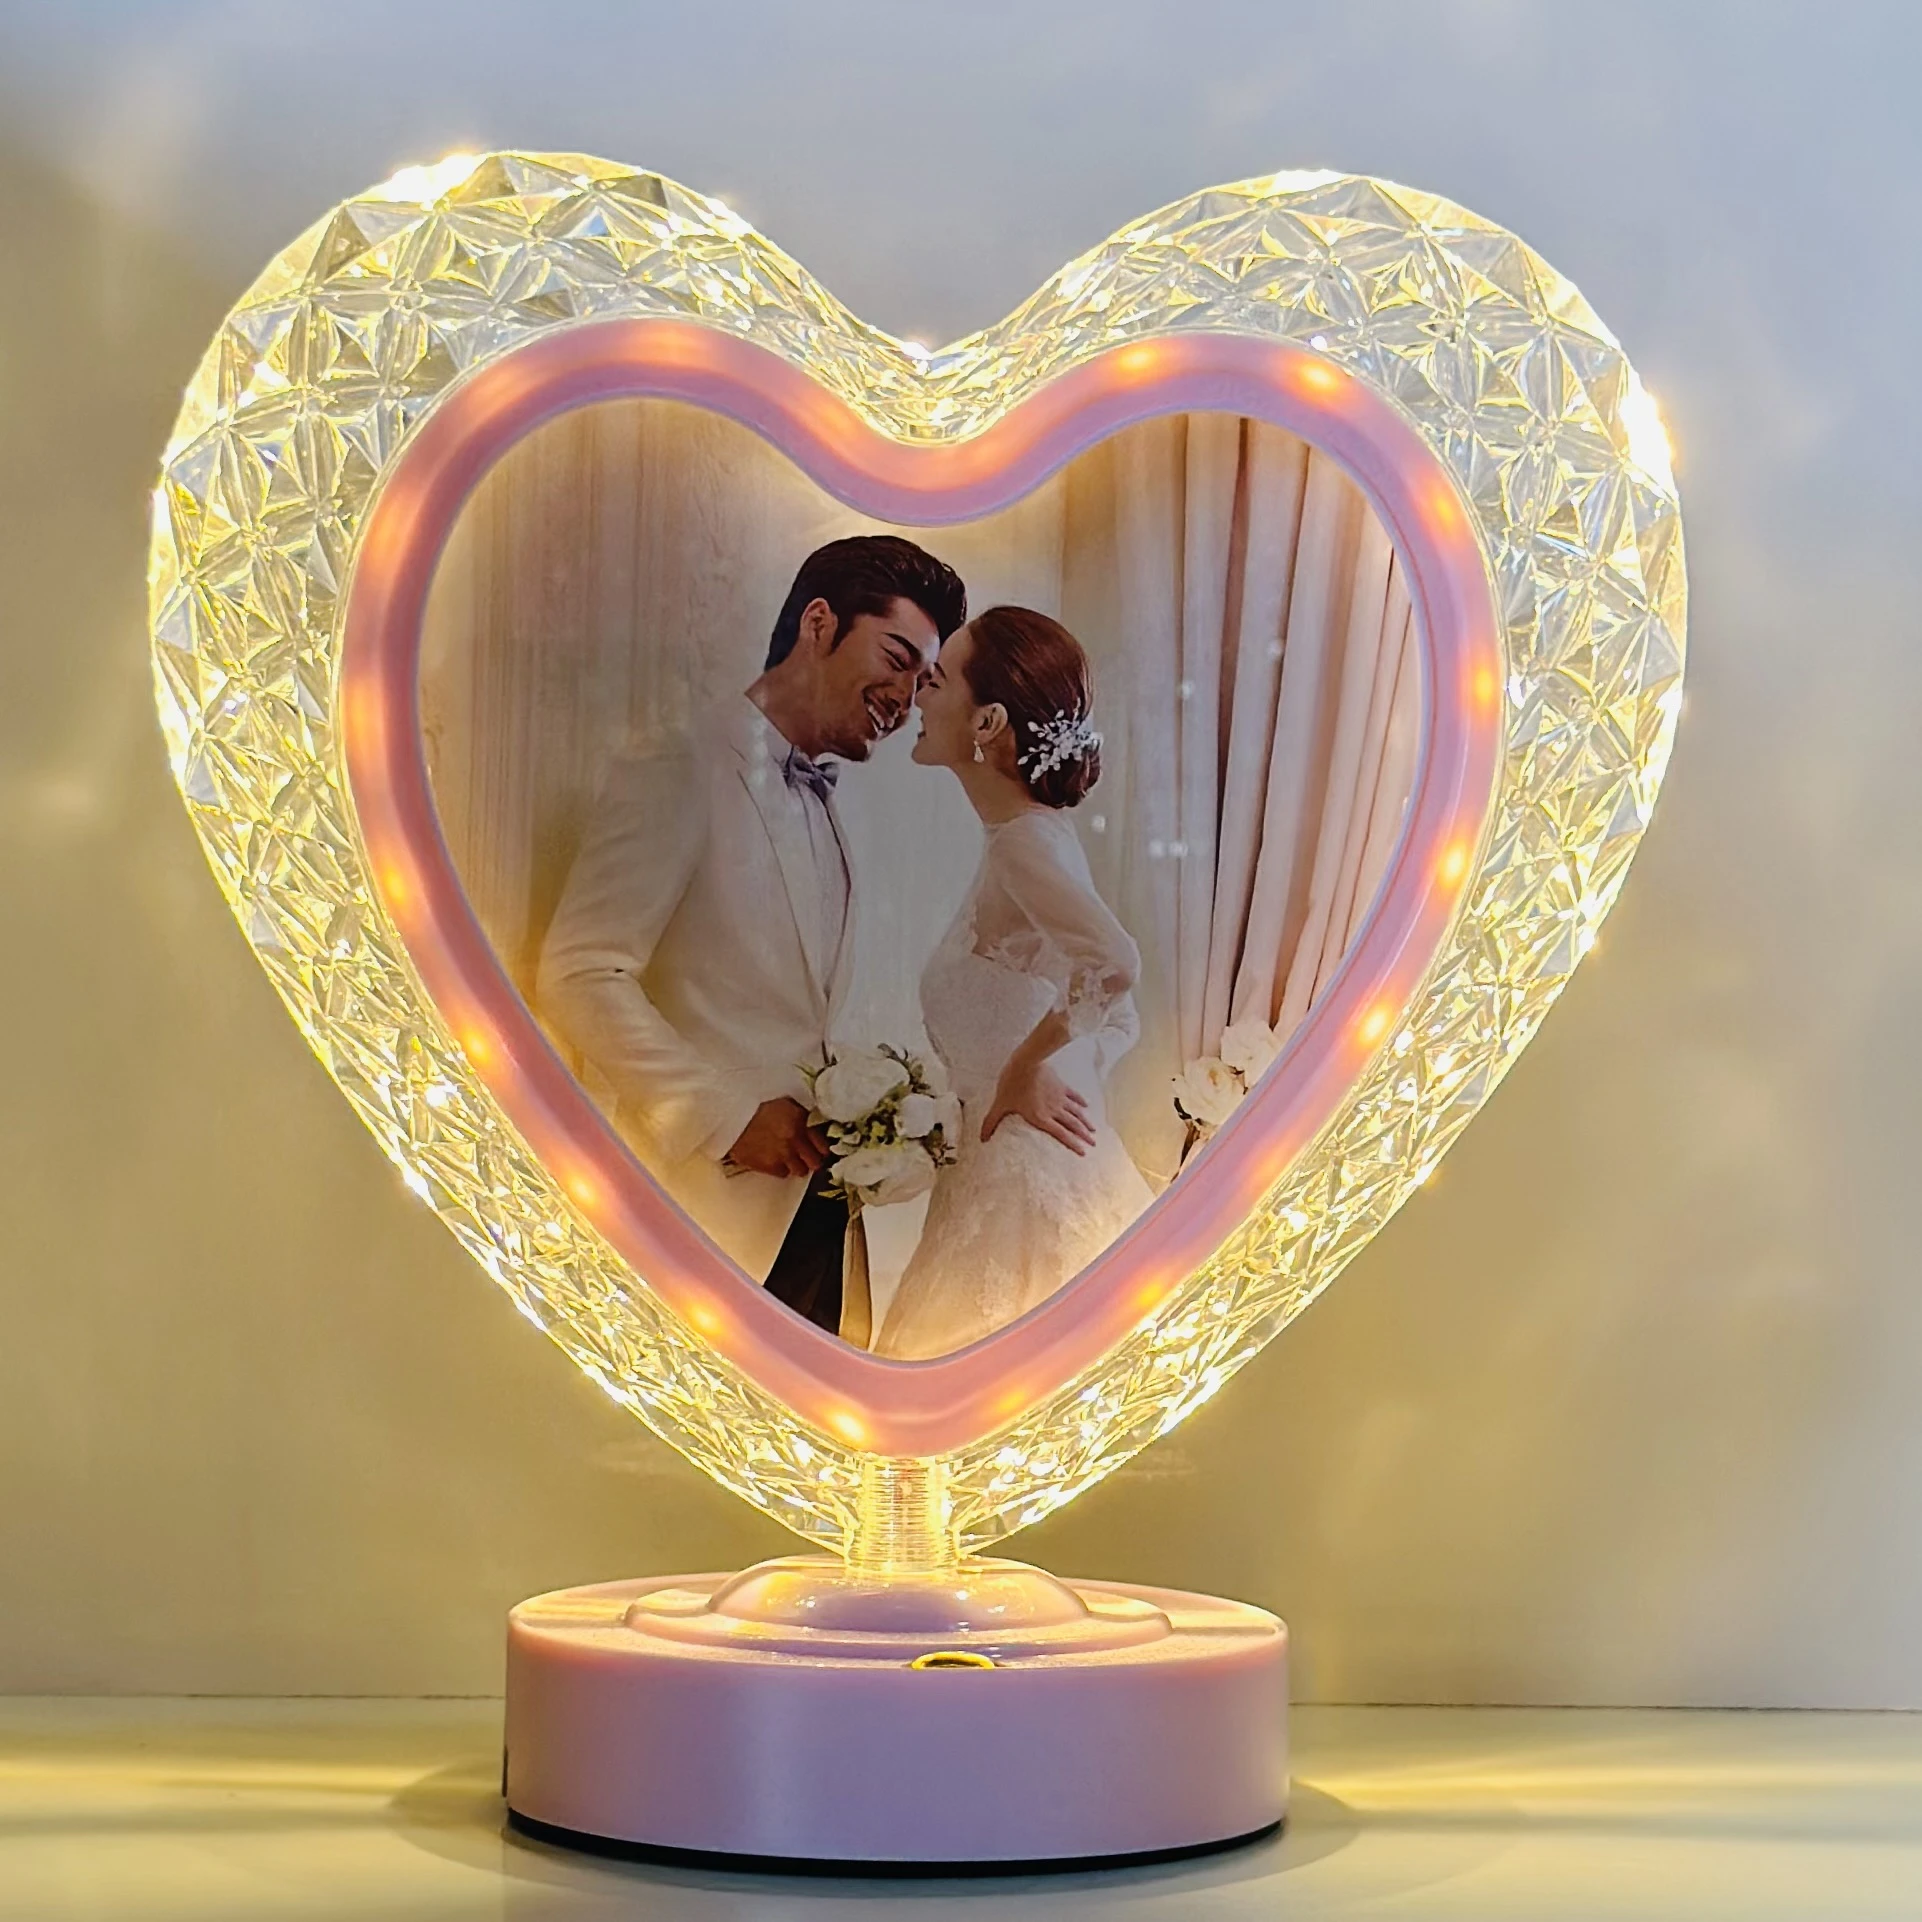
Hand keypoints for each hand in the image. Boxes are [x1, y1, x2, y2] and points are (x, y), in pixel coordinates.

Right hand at [727, 1097, 827, 1179]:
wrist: (730, 1113)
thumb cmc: (756, 1105)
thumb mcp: (785, 1102)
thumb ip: (802, 1116)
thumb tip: (816, 1125)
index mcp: (801, 1122)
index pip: (824, 1146)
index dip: (822, 1149)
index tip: (819, 1149)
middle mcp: (794, 1140)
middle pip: (815, 1163)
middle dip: (812, 1160)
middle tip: (806, 1156)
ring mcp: (781, 1155)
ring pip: (800, 1171)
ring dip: (797, 1165)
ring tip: (789, 1158)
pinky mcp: (767, 1165)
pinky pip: (783, 1174)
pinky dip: (781, 1168)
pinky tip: (774, 1159)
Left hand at [981, 1058, 1095, 1155]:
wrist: (1025, 1061)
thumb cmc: (1012, 1083)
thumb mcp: (1000, 1104)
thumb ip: (992, 1122)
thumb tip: (982, 1138)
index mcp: (1042, 1117)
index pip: (1061, 1135)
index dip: (1073, 1144)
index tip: (1083, 1153)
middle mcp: (1054, 1110)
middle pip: (1073, 1125)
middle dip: (1084, 1136)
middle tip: (1094, 1144)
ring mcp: (1059, 1097)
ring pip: (1076, 1112)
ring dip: (1085, 1122)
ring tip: (1094, 1130)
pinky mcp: (1060, 1085)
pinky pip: (1074, 1096)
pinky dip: (1081, 1102)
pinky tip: (1086, 1106)